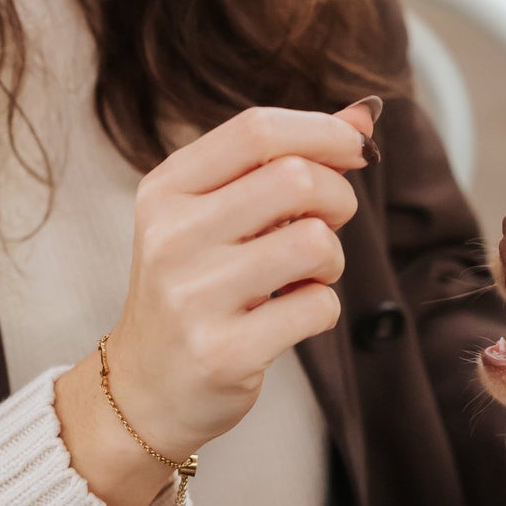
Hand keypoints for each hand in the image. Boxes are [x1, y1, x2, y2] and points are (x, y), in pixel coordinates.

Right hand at [54, 99, 378, 505]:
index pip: (256, 130)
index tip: (354, 150)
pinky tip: (290, 316)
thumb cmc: (193, 287)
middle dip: (338, 197)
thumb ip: (282, 160)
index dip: (322, 131)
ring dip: (332, 260)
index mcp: (166, 190)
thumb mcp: (216, 214)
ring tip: (306, 276)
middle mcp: (171, 237)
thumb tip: (362, 118)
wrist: (143, 387)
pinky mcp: (223, 352)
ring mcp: (193, 297)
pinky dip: (322, 308)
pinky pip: (317, 307)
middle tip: (327, 224)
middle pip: (296, 179)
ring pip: (315, 243)